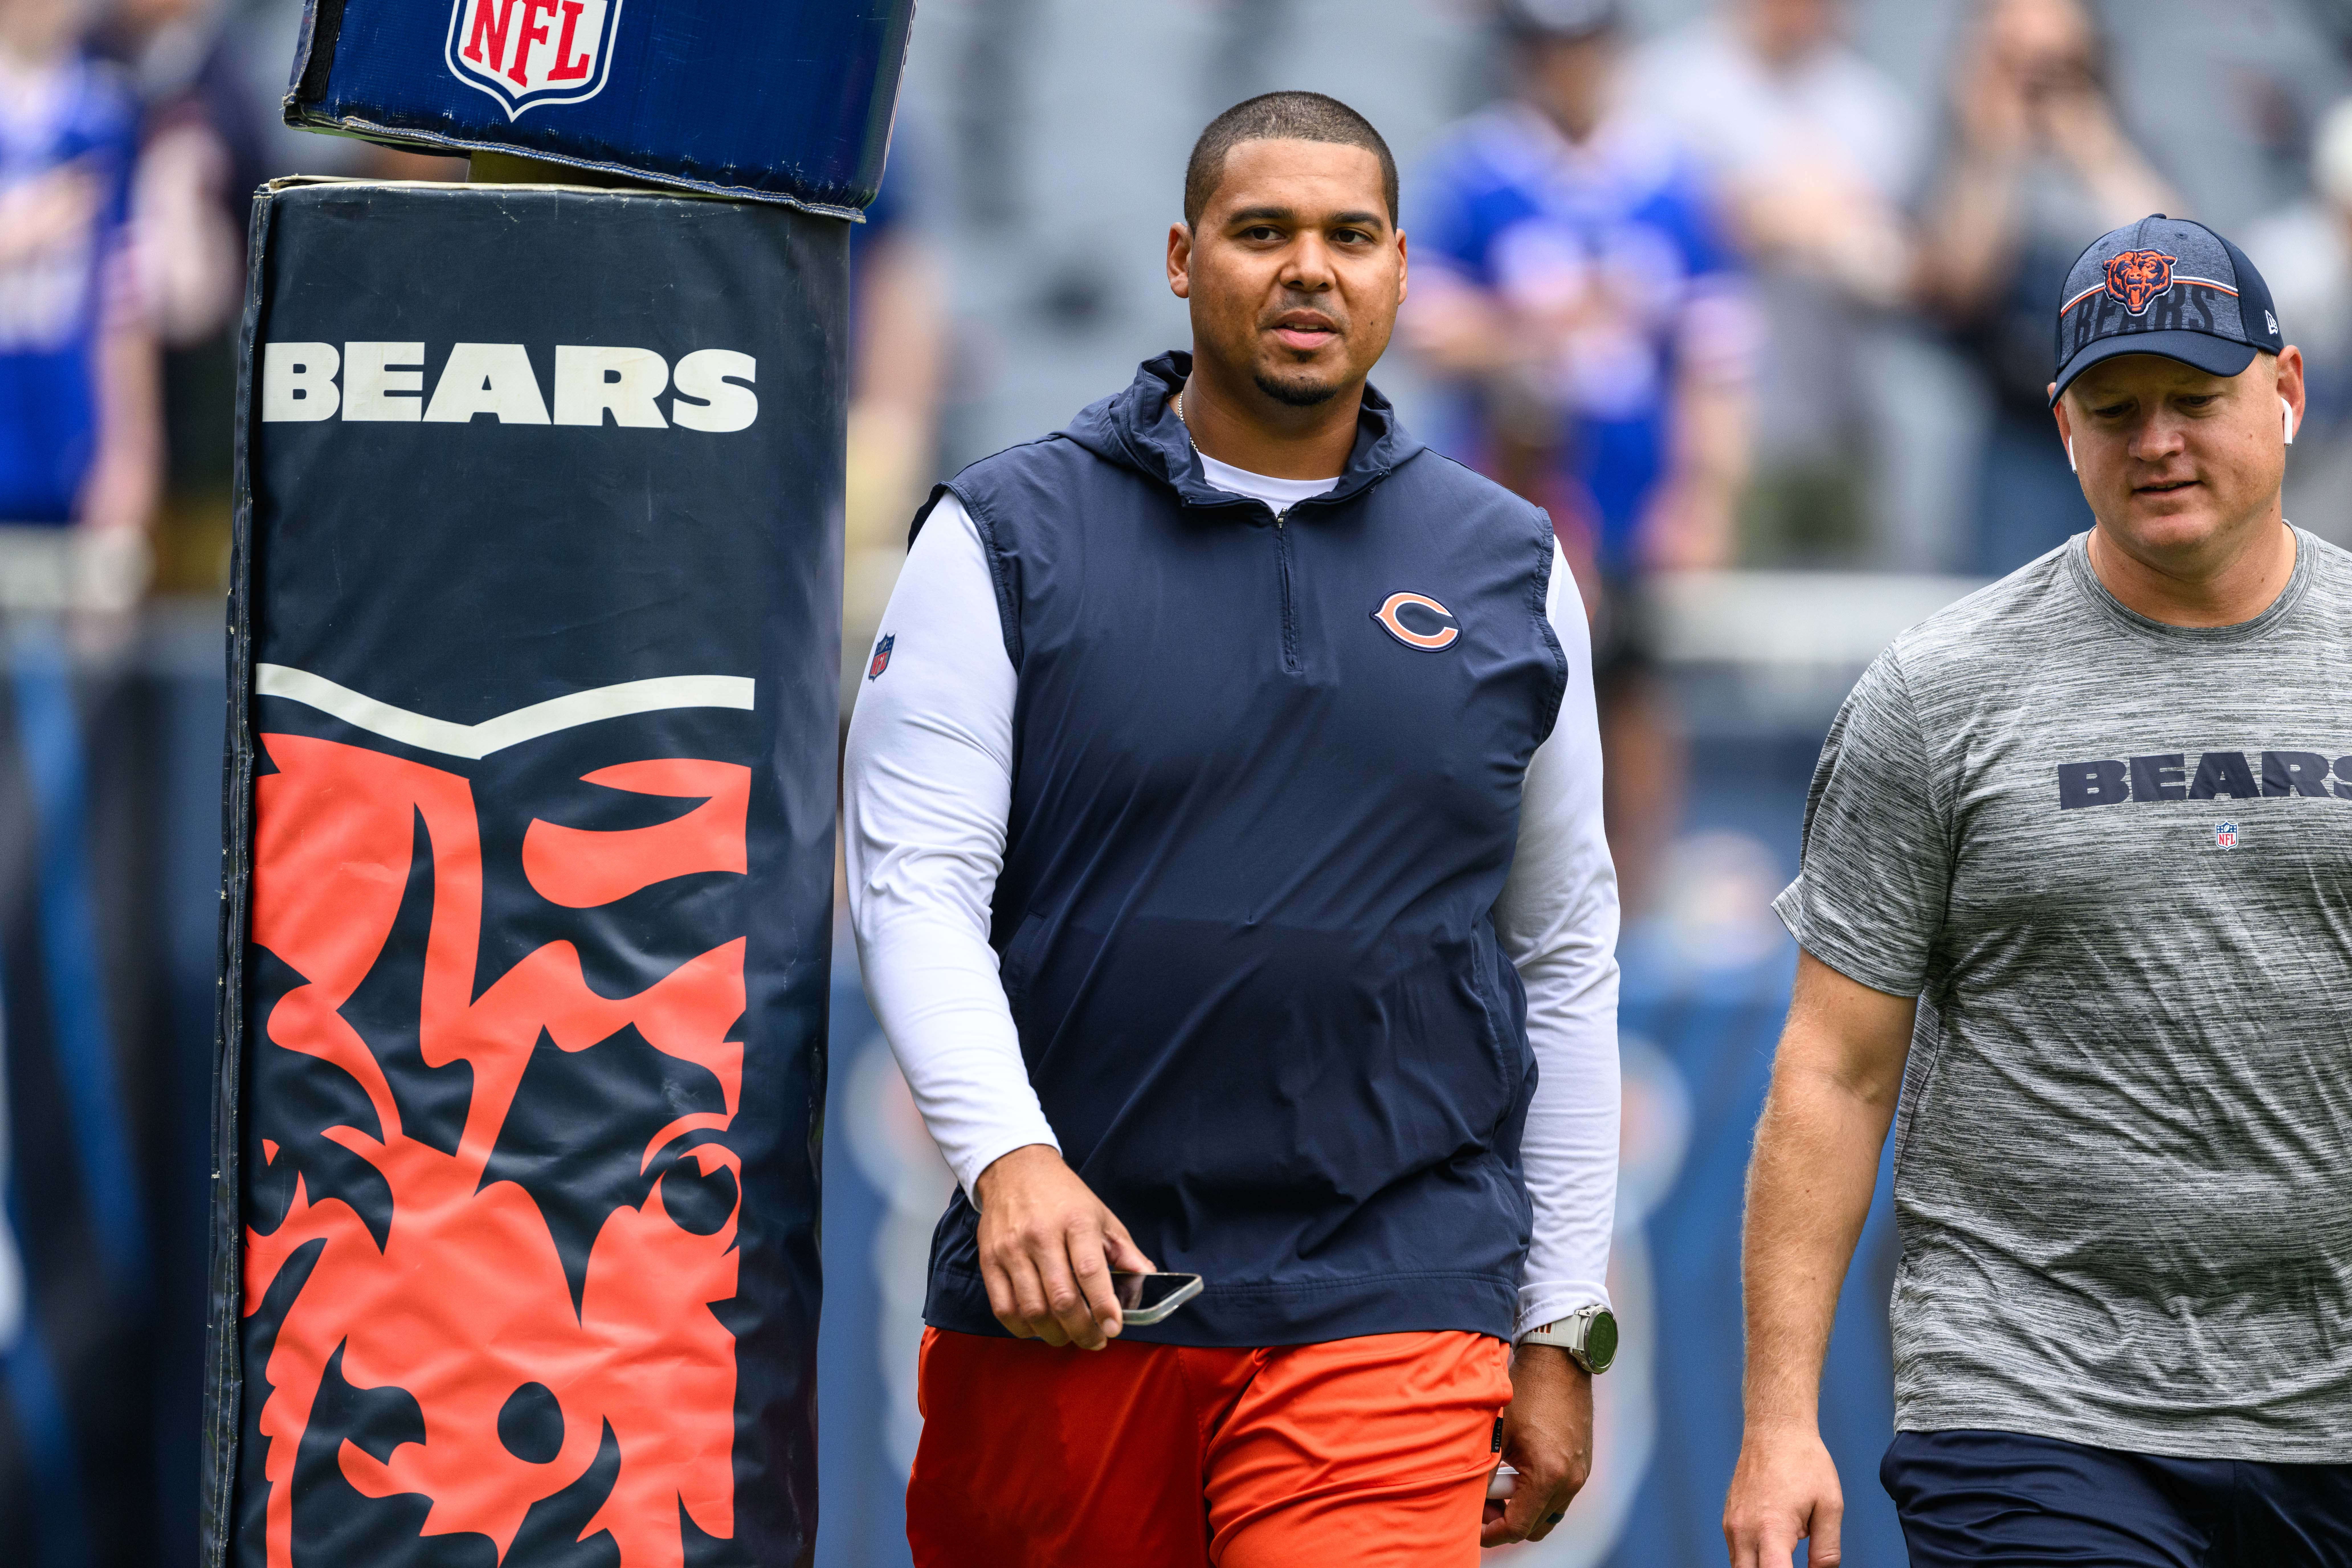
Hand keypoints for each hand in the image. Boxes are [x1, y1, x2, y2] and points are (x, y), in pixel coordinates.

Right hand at [971, 1144, 1154, 1349]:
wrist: (1015, 1169)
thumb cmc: (1063, 1197)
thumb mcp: (1101, 1215)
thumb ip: (1125, 1251)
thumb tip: (1147, 1280)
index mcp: (1075, 1222)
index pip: (1090, 1271)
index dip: (1103, 1306)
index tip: (1113, 1327)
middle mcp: (1040, 1236)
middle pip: (1061, 1298)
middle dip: (1082, 1330)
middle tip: (1095, 1340)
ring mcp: (1011, 1250)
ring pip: (1032, 1309)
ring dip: (1054, 1334)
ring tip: (1069, 1336)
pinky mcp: (989, 1260)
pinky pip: (1003, 1308)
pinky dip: (1023, 1328)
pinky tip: (1038, 1327)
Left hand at [1481, 1343, 1591, 1546]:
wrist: (1559, 1364)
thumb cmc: (1525, 1393)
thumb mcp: (1497, 1433)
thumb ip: (1483, 1472)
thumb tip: (1467, 1501)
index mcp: (1548, 1476)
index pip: (1518, 1526)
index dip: (1492, 1533)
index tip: (1473, 1529)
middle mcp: (1571, 1481)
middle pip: (1535, 1527)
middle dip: (1506, 1523)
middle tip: (1483, 1506)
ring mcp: (1581, 1474)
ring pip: (1548, 1514)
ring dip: (1523, 1509)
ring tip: (1499, 1487)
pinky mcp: (1583, 1465)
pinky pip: (1559, 1496)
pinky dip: (1537, 1495)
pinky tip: (1517, 1473)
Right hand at [1723, 1421, 1842, 1567]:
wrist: (1775, 1429)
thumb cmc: (1805, 1462)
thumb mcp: (1830, 1506)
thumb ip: (1827, 1551)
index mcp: (1772, 1529)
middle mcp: (1745, 1530)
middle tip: (1790, 1563)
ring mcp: (1732, 1524)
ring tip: (1784, 1557)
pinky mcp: (1728, 1518)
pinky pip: (1736, 1553)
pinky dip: (1753, 1560)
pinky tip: (1774, 1548)